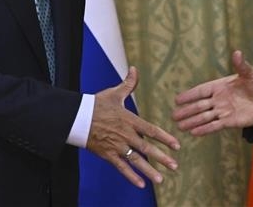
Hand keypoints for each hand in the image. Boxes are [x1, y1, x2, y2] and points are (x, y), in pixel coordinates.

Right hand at [87, 66, 179, 187]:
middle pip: (147, 148)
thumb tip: (134, 68)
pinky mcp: (107, 154)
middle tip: (175, 166)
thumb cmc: (95, 104)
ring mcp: (116, 145)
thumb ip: (128, 83)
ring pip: (136, 160)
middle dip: (162, 158)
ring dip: (149, 170)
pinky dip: (131, 176)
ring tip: (161, 179)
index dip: (165, 138)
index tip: (176, 145)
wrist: (75, 117)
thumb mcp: (113, 93)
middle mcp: (125, 134)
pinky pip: (121, 167)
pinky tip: (141, 184)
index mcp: (129, 119)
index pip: (151, 130)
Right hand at [172, 50, 252, 135]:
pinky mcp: (230, 121)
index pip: (202, 91)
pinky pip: (215, 125)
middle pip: (200, 105)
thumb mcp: (251, 73)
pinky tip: (194, 132)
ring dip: (192, 121)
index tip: (177, 99)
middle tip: (174, 116)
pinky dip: (205, 129)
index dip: (190, 95)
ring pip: (205, 117)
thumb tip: (237, 53)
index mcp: (221, 86)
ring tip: (179, 126)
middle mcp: (219, 99)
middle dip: (187, 111)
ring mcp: (224, 111)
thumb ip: (242, 66)